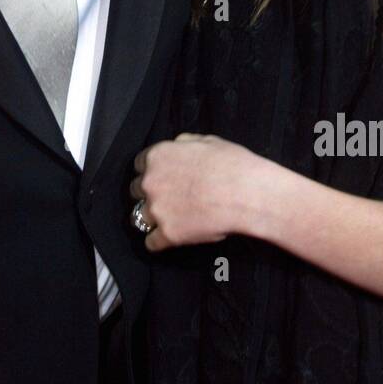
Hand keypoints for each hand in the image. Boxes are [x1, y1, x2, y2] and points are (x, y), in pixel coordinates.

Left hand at [129, 132, 269, 251]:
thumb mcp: (207, 141)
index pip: (139, 165)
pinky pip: (151, 242)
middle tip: (168, 199)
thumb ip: (184, 144)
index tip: (162, 178)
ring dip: (152, 219)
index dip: (151, 172)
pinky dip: (160, 242)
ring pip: (139, 218)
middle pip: (135, 191)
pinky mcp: (167, 234)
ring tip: (168, 220)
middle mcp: (150, 182)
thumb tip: (177, 147)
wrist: (247, 194)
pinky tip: (171, 238)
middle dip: (150, 194)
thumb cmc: (232, 164)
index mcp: (157, 157)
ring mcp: (157, 210)